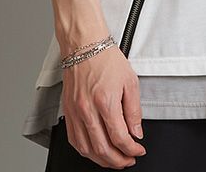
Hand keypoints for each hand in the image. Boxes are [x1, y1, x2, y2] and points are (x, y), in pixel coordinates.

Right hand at [60, 45, 146, 167]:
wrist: (84, 46)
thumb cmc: (106, 59)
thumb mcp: (130, 81)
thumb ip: (134, 110)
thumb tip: (136, 132)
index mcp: (105, 101)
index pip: (120, 137)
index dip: (132, 149)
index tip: (138, 150)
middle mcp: (87, 110)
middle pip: (103, 149)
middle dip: (119, 160)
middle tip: (128, 160)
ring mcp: (75, 113)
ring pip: (87, 149)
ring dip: (102, 160)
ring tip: (114, 160)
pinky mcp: (67, 112)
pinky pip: (74, 141)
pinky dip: (86, 151)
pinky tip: (95, 151)